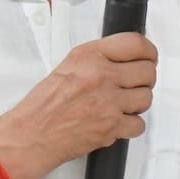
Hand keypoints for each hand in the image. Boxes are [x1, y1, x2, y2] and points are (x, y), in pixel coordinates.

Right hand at [0, 32, 157, 178]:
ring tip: (121, 104)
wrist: (31, 135)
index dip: (148, 52)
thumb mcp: (68, 65)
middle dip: (144, 79)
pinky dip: (131, 126)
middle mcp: (101, 75)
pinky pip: (139, 124)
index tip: (149, 57)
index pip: (136, 44)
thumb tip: (127, 57)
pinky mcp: (111, 127)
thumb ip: (99, 58)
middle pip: (148, 72)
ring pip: (146, 98)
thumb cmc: (44, 105)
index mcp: (89, 56)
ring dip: (137, 102)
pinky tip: (117, 121)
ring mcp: (108, 102)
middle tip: (134, 84)